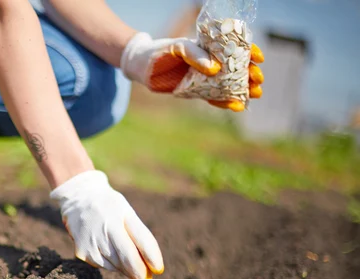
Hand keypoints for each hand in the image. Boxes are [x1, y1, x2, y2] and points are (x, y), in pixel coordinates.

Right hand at [50, 170, 163, 278]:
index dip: (152, 258)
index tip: (158, 269)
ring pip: (116, 265)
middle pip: (128, 258)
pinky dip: (111, 265)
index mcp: (121, 215)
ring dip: (125, 269)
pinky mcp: (82, 252)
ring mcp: (92, 241)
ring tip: (128, 264)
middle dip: (139, 272)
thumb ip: (139, 235)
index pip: (142, 240)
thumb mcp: (127, 212)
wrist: (78, 198)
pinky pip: (103, 265)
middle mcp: (106, 228)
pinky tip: (111, 256)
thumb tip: (150, 265)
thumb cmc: (109, 207)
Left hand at [120, 32, 264, 111]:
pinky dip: (226, 102)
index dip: (249, 52)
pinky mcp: (197, 92)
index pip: (235, 48)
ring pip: (229, 84)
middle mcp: (211, 62)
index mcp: (210, 47)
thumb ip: (195, 55)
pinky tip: (237, 106)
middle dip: (251, 74)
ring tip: (255, 94)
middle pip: (237, 68)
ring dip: (243, 89)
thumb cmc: (161, 52)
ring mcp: (205, 78)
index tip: (258, 58)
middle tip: (259, 81)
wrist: (144, 67)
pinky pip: (214, 98)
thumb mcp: (178, 48)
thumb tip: (215, 69)